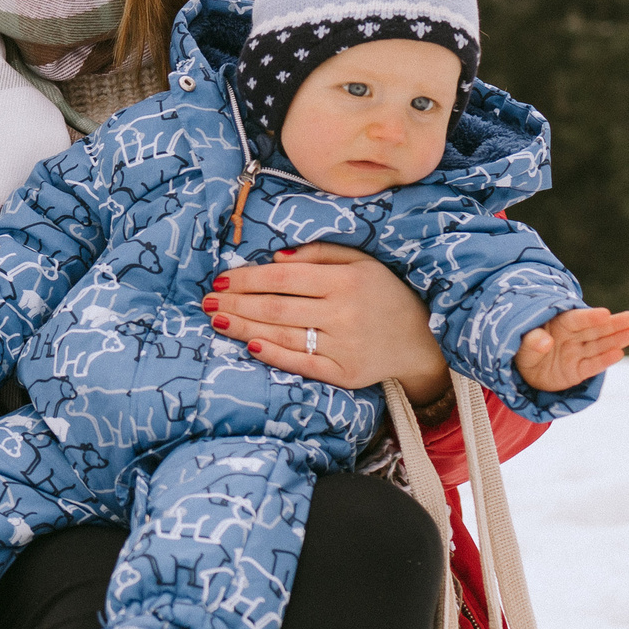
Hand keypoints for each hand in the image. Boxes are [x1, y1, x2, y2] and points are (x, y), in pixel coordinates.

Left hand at [202, 243, 451, 398]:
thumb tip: (274, 260)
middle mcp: (344, 312)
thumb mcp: (361, 262)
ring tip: (217, 319)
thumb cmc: (384, 294)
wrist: (421, 340)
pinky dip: (273, 354)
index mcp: (346, 280)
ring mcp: (344, 346)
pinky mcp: (344, 374)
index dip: (247, 278)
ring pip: (282, 335)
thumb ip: (319, 254)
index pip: (283, 278)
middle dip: (236, 303)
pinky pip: (301, 364)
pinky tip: (249, 344)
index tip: (221, 279)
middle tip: (206, 301)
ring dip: (243, 327)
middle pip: (276, 307)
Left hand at [516, 306, 628, 390]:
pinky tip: (619, 353)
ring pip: (599, 345)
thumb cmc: (521, 350)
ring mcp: (577, 353)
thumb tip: (545, 341)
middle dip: (613, 324)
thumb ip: (531, 342)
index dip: (589, 317)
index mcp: (557, 324)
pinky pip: (592, 365)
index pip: (576, 319)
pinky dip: (604, 360)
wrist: (524, 372)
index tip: (604, 313)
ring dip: (616, 340)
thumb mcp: (520, 345)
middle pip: (595, 330)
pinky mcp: (578, 371)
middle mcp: (571, 337)